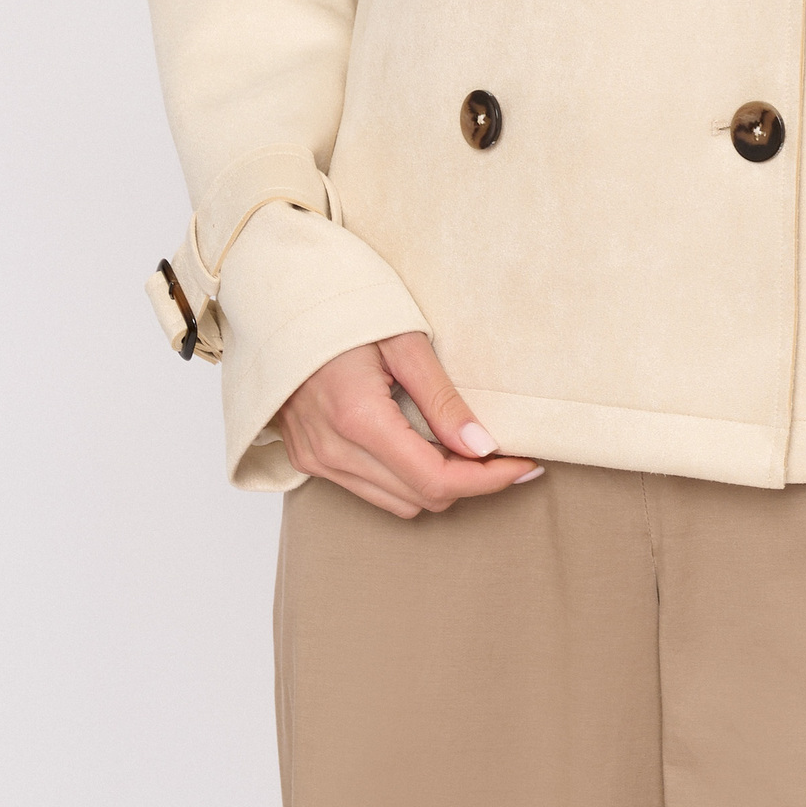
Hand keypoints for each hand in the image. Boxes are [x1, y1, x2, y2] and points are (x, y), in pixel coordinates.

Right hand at [277, 332, 541, 517]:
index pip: (437, 480)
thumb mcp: (405, 342)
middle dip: (470, 481)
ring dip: (437, 483)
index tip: (526, 464)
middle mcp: (332, 450)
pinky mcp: (308, 460)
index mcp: (357, 418)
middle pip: (422, 499)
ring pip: (398, 503)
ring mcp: (316, 460)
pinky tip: (423, 446)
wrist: (280, 303)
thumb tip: (483, 447)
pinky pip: (369, 490)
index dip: (489, 480)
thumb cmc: (344, 311)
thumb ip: (443, 400)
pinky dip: (404, 478)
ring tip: (465, 448)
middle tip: (502, 450)